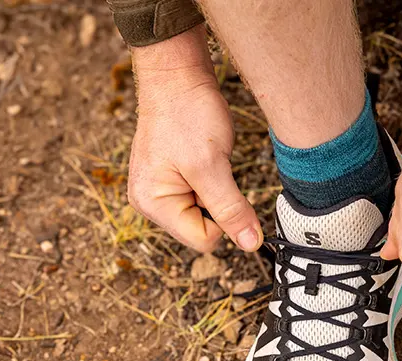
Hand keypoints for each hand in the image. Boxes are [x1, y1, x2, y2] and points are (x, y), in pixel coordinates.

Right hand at [126, 25, 261, 252]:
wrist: (177, 76)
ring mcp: (161, 191)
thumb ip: (230, 209)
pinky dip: (214, 180)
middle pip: (203, 229)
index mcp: (152, 204)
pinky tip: (205, 157)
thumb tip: (251, 244)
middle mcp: (151, 203)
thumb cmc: (187, 113)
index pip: (204, 240)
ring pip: (207, 213)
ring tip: (206, 159)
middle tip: (212, 167)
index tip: (225, 185)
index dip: (225, 219)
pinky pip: (204, 196)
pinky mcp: (174, 180)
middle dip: (219, 202)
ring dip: (218, 189)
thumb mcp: (212, 166)